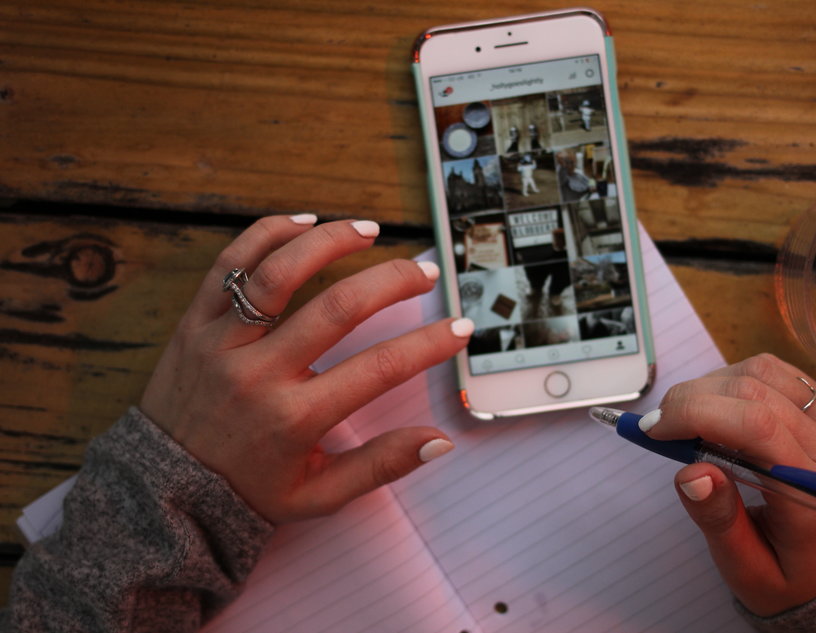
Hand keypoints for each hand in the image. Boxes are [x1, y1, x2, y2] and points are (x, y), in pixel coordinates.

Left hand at [140, 215, 472, 523]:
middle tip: (426, 272)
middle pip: (337, 307)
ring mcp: (221, 343)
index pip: (378, 369)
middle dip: (392, 281)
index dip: (428, 344)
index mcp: (293, 418)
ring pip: (279, 273)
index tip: (459, 328)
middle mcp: (258, 374)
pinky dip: (267, 234)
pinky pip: (229, 264)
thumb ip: (380, 466)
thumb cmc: (247, 488)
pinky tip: (305, 221)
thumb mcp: (317, 495)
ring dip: (330, 242)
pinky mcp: (195, 323)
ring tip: (370, 230)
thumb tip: (440, 440)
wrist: (164, 487)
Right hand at [645, 354, 815, 615]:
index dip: (696, 414)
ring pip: (760, 371)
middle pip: (754, 391)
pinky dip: (731, 381)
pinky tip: (718, 412)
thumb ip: (719, 521)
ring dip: (710, 387)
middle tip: (658, 429)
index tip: (653, 431)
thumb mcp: (747, 568)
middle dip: (691, 400)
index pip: (757, 426)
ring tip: (688, 422)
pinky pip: (772, 371)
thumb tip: (690, 475)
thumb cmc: (785, 571)